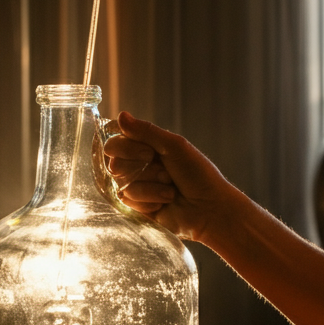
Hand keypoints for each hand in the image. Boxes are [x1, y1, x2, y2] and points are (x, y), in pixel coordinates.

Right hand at [103, 111, 238, 243]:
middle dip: (143, 170)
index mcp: (147, 146)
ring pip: (122, 183)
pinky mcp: (138, 206)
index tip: (149, 153)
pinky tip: (165, 203)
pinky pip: (128, 201)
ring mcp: (138, 186)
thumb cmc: (198, 174)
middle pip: (114, 163)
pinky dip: (149, 201)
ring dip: (150, 187)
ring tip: (171, 190)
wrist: (210, 209)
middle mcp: (139, 165)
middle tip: (167, 173)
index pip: (116, 141)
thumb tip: (121, 115)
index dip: (126, 148)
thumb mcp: (174, 147)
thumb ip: (146, 131)